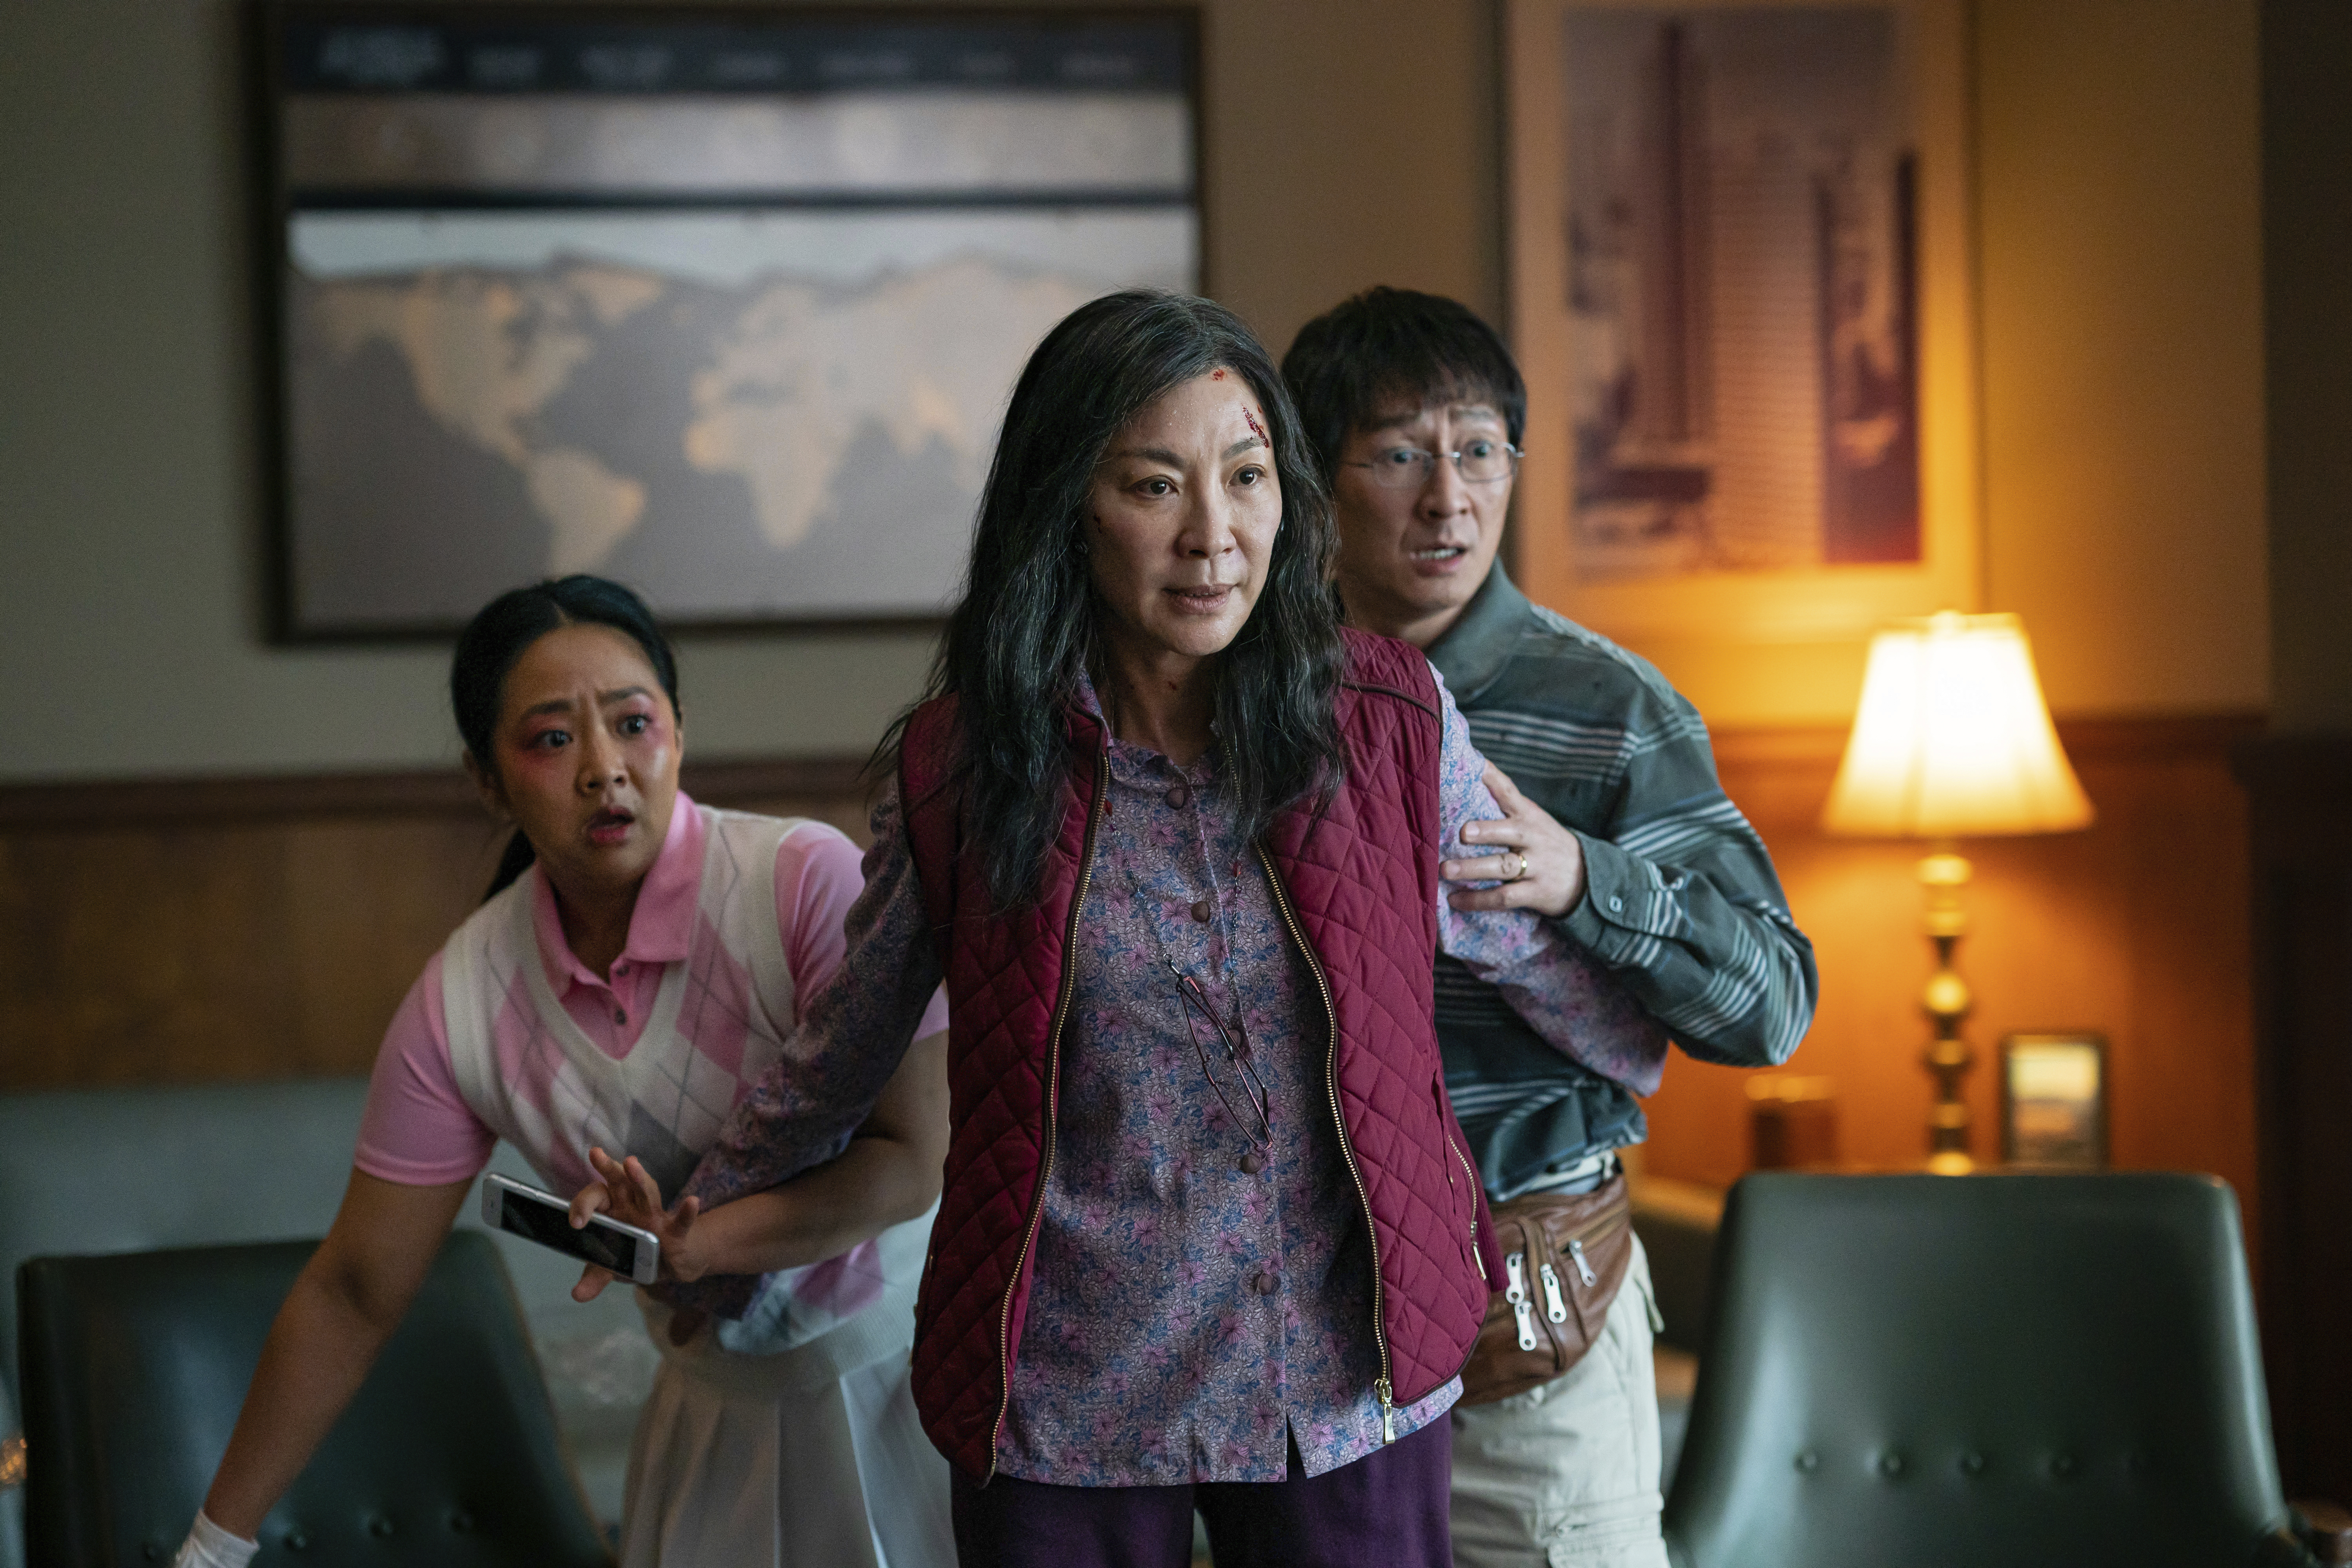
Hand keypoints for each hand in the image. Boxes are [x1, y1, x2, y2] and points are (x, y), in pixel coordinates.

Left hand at [568, 1146, 708, 1295]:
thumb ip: (595, 1277)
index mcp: (615, 1210)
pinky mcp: (676, 1230)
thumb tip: (577, 1295)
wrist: (676, 1262)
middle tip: (595, 1154)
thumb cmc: (641, 1253)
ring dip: (639, 1179)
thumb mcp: (615, 1266)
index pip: (596, 1196)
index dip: (583, 1205)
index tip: (575, 1222)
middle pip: (618, 1182)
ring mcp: (655, 1216)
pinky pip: (681, 1220)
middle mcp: (633, 1206)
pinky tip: (692, 1202)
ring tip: (631, 1163)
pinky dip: (686, 1212)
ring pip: (646, 1193)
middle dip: (607, 1168)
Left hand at [1444, 762, 1586, 918]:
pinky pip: (1504, 897)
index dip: (1493, 779)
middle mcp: (1533, 839)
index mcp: (1529, 816)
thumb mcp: (1533, 820)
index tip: (1474, 767)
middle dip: (1487, 831)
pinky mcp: (1535, 893)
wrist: (1587, 878)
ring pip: (1504, 867)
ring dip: (1473, 869)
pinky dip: (1478, 900)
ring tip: (1446, 869)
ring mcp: (1536, 867)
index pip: (1510, 792)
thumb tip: (1466, 784)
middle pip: (1510, 832)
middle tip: (1463, 832)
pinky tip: (1455, 899)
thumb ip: (1505, 807)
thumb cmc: (1545, 844)